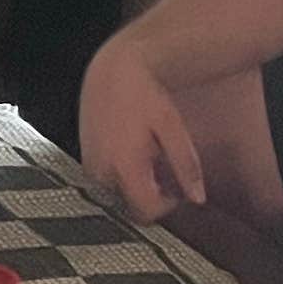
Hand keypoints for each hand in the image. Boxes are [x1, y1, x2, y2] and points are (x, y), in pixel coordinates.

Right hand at [80, 42, 206, 222]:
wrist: (112, 71)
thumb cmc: (142, 95)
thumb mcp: (172, 127)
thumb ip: (186, 166)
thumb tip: (197, 197)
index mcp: (125, 165)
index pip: (146, 212)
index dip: (166, 206)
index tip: (175, 190)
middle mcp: (102, 170)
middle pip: (131, 207)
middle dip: (150, 195)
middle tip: (162, 170)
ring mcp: (90, 166)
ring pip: (118, 195)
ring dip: (135, 185)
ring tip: (146, 156)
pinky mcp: (85, 160)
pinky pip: (106, 181)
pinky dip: (122, 174)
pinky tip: (131, 151)